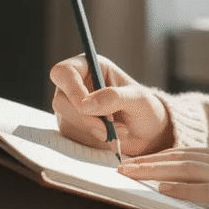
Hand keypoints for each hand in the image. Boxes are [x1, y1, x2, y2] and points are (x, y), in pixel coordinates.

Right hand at [50, 55, 170, 156]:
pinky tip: (111, 138)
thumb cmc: (145, 109)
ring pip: (65, 121)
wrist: (148, 134)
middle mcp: (76, 86)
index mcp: (90, 67)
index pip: (64, 72)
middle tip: (109, 129)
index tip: (87, 107)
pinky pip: (72, 137)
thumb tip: (86, 104)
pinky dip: (93, 141)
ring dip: (94, 131)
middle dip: (86, 119)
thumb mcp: (138, 99)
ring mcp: (71, 108)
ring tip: (120, 131)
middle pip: (60, 101)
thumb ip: (114, 97)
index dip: (71, 89)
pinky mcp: (72, 128)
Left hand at [118, 146, 208, 208]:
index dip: (158, 157)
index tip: (135, 163)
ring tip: (134, 176)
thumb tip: (183, 186)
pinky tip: (165, 190)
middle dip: (150, 163)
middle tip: (123, 168)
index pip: (187, 153)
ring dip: (158, 171)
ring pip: (190, 169)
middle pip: (183, 158)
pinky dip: (185, 189)